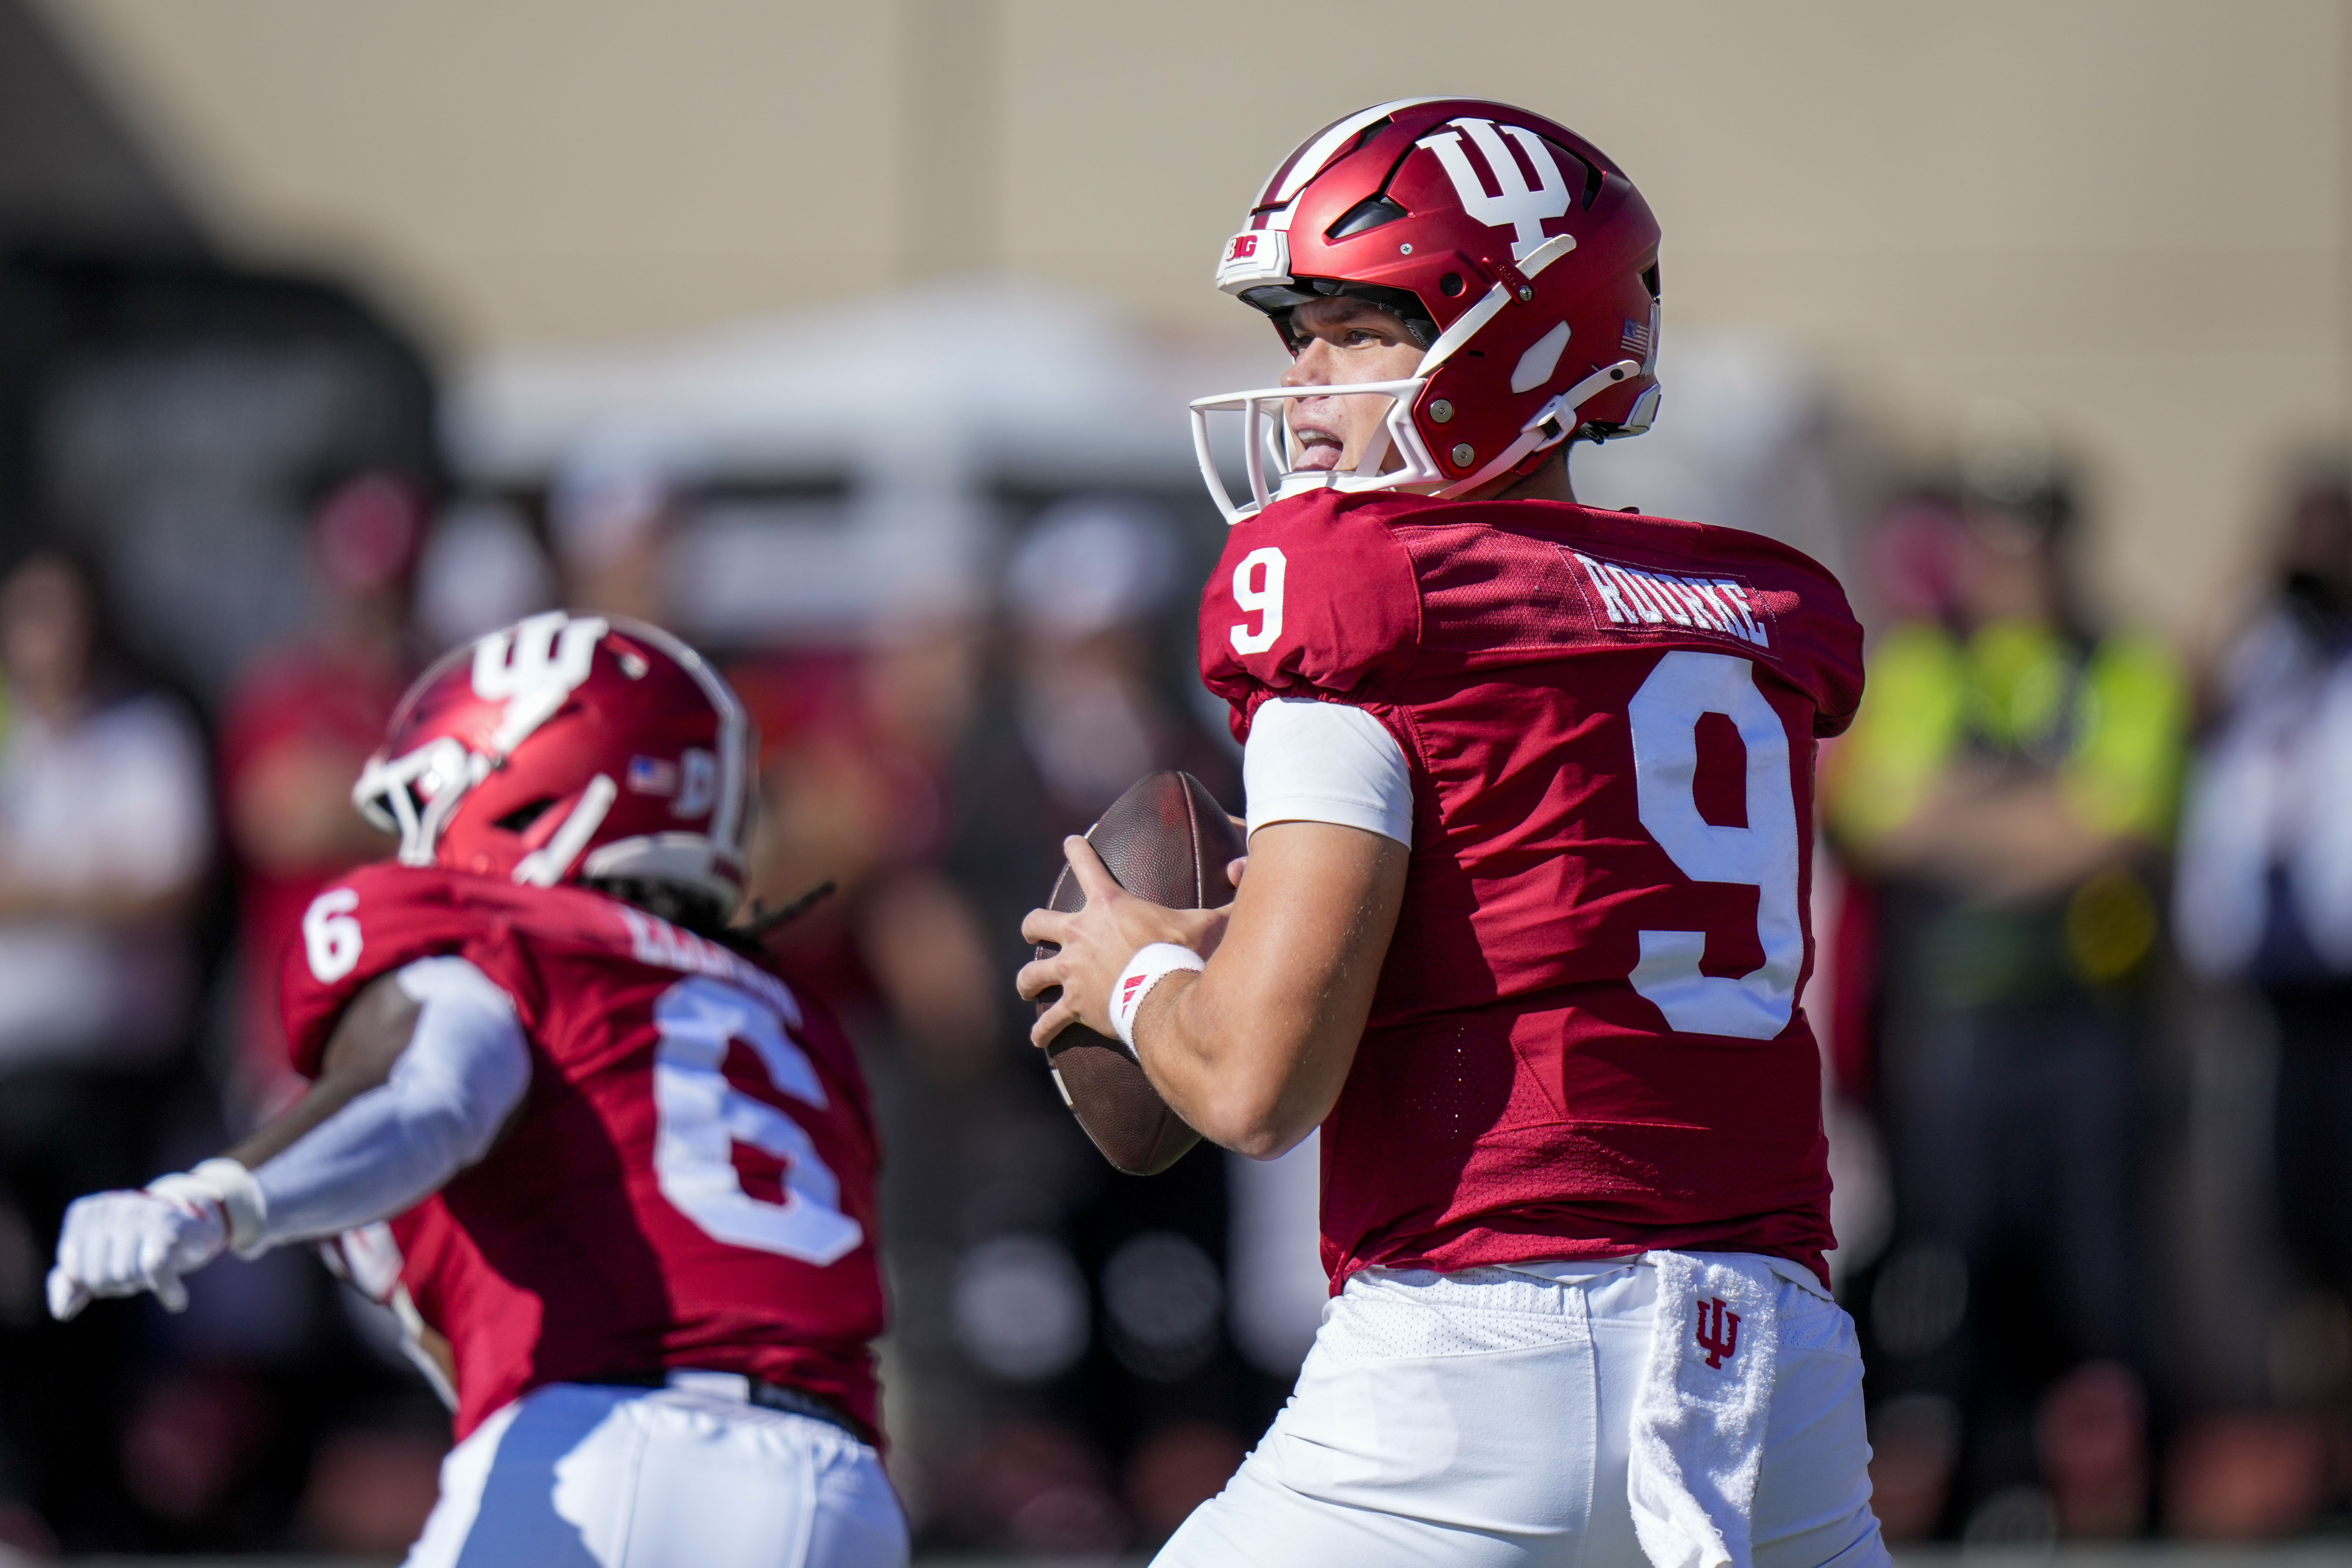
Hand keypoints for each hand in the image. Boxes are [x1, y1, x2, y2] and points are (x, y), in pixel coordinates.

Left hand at [47, 1187, 227, 1319]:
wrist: (195, 1219)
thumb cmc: (140, 1242)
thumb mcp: (102, 1259)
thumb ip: (72, 1282)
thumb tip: (62, 1311)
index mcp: (87, 1213)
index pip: (76, 1271)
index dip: (96, 1281)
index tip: (117, 1265)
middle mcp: (113, 1205)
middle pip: (99, 1276)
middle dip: (119, 1285)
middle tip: (139, 1270)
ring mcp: (142, 1211)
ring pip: (125, 1274)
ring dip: (143, 1284)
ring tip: (158, 1270)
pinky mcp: (170, 1223)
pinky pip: (156, 1268)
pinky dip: (168, 1292)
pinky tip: (177, 1300)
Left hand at [1017, 837, 1235, 1049]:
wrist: (1164, 997)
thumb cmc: (1184, 955)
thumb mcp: (1208, 923)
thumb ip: (1228, 900)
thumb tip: (1252, 871)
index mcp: (1108, 905)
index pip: (1086, 864)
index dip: (1077, 849)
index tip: (1070, 842)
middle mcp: (1079, 934)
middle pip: (1036, 922)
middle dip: (1033, 927)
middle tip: (1035, 931)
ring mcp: (1072, 971)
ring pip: (1031, 973)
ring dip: (1028, 980)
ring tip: (1029, 987)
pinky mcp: (1074, 1005)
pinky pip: (1049, 1020)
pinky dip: (1043, 1031)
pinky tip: (1037, 1039)